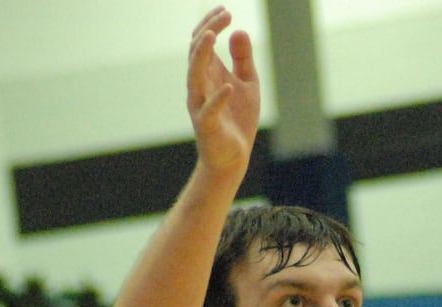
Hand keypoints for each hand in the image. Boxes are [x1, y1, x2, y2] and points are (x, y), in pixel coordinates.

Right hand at [187, 5, 260, 175]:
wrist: (233, 157)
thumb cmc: (237, 118)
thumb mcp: (246, 83)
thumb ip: (243, 58)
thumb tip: (240, 31)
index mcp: (208, 73)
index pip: (203, 42)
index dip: (212, 24)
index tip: (226, 10)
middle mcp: (199, 85)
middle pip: (196, 52)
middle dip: (208, 31)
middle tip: (225, 15)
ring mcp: (200, 105)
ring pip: (194, 76)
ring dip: (201, 55)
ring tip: (212, 35)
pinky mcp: (207, 126)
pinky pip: (209, 110)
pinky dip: (217, 98)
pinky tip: (228, 86)